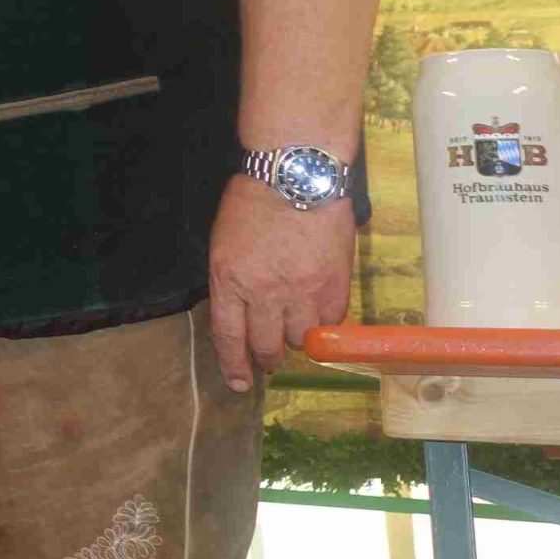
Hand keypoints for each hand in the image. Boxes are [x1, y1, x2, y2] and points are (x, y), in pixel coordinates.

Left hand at [207, 174, 353, 391]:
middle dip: (266, 358)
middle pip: (267, 345)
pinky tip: (319, 312)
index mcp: (229, 279)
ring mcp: (303, 290)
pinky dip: (325, 323)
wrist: (297, 175)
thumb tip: (241, 312)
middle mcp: (265, 292)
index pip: (229, 336)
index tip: (238, 383)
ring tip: (295, 328)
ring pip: (302, 340)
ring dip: (297, 339)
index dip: (233, 365)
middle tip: (268, 360)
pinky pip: (332, 322)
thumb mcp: (224, 241)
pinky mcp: (335, 284)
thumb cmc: (253, 200)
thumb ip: (231, 280)